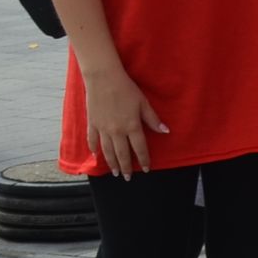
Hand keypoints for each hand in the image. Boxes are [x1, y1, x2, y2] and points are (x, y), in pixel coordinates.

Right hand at [82, 62, 165, 176]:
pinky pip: (92, 140)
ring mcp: (102, 128)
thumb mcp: (143, 103)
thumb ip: (153, 119)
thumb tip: (165, 131)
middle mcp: (116, 131)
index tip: (146, 169)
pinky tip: (95, 155)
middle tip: (127, 178)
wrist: (103, 79)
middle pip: (122, 153)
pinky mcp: (92, 123)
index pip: (140, 148)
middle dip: (126, 167)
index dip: (144, 159)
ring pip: (107, 151)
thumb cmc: (126, 89)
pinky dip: (93, 149)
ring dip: (111, 163)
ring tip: (114, 172)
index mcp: (132, 126)